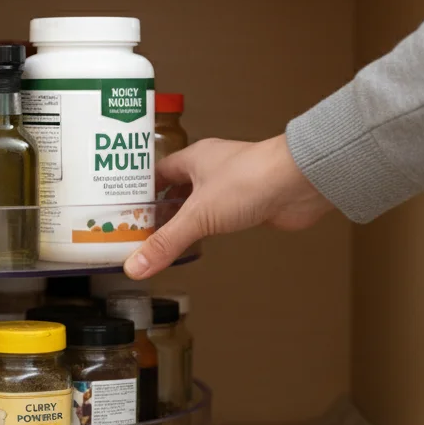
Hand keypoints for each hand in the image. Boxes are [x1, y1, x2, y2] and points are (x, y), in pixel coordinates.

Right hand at [124, 135, 333, 278]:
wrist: (300, 182)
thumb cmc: (251, 179)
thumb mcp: (198, 214)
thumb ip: (166, 242)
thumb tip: (136, 266)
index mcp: (193, 158)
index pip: (157, 172)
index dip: (140, 190)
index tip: (123, 209)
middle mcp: (211, 168)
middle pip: (177, 189)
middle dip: (160, 209)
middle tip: (138, 231)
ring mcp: (232, 186)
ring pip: (200, 203)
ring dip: (186, 219)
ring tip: (162, 239)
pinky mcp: (250, 203)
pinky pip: (221, 216)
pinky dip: (209, 229)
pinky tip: (200, 241)